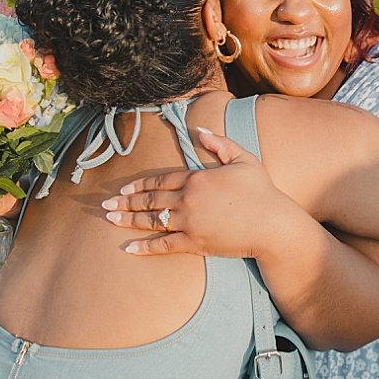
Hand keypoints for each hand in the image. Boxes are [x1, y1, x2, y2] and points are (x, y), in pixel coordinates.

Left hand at [103, 125, 297, 257]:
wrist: (274, 226)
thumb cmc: (261, 191)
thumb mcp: (243, 159)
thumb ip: (219, 144)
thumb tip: (199, 130)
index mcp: (196, 178)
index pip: (160, 180)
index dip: (139, 184)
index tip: (123, 188)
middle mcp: (188, 199)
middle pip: (150, 200)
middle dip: (126, 202)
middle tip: (105, 205)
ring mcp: (190, 222)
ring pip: (152, 220)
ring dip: (128, 220)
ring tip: (109, 219)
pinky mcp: (195, 243)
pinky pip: (164, 245)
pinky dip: (145, 248)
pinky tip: (128, 248)